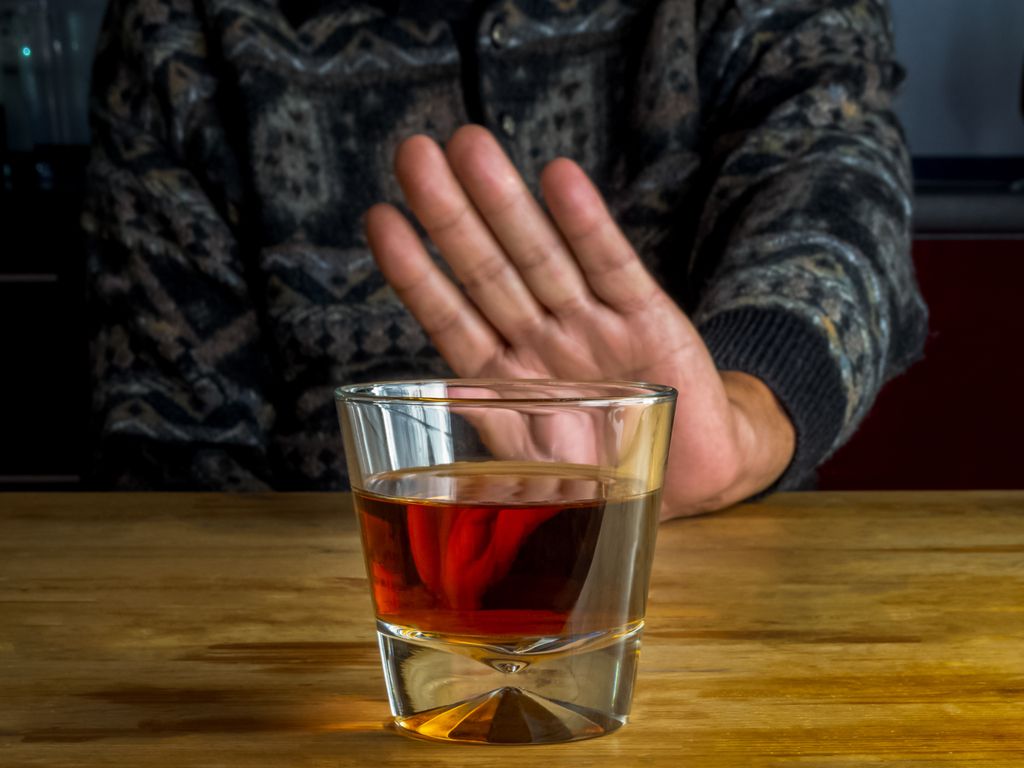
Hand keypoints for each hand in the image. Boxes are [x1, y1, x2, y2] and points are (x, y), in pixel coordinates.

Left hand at [364, 126, 794, 517]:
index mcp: (509, 378)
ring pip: (540, 257)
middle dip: (450, 216)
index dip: (416, 273)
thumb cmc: (607, 468)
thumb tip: (448, 389)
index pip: (451, 318)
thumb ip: (502, 425)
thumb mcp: (545, 460)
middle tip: (414, 154)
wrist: (691, 476)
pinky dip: (589, 226)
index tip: (380, 219)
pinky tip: (560, 179)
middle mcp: (543, 341)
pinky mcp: (647, 317)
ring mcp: (592, 325)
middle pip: (488, 272)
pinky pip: (613, 266)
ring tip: (470, 146)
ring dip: (505, 204)